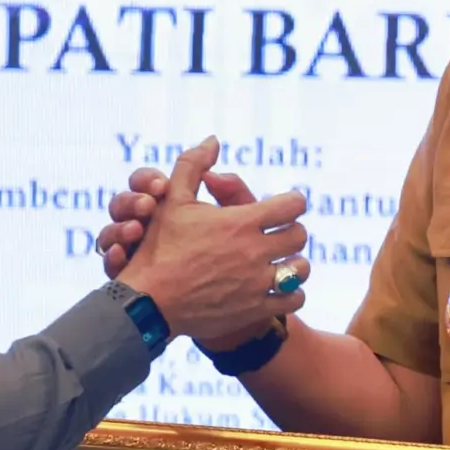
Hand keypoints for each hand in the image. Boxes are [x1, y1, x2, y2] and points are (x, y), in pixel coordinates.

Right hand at [115, 139, 311, 345]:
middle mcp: (254, 252)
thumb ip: (192, 165)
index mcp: (240, 222)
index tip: (285, 204)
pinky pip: (292, 299)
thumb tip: (212, 140)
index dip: (292, 201)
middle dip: (292, 231)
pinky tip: (280, 288)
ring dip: (295, 263)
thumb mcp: (171, 200)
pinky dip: (291, 292)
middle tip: (280, 233)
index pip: (292, 205)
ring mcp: (256, 283)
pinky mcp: (255, 309)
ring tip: (283, 261)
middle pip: (299, 235)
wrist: (148, 301)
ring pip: (300, 269)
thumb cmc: (159, 247)